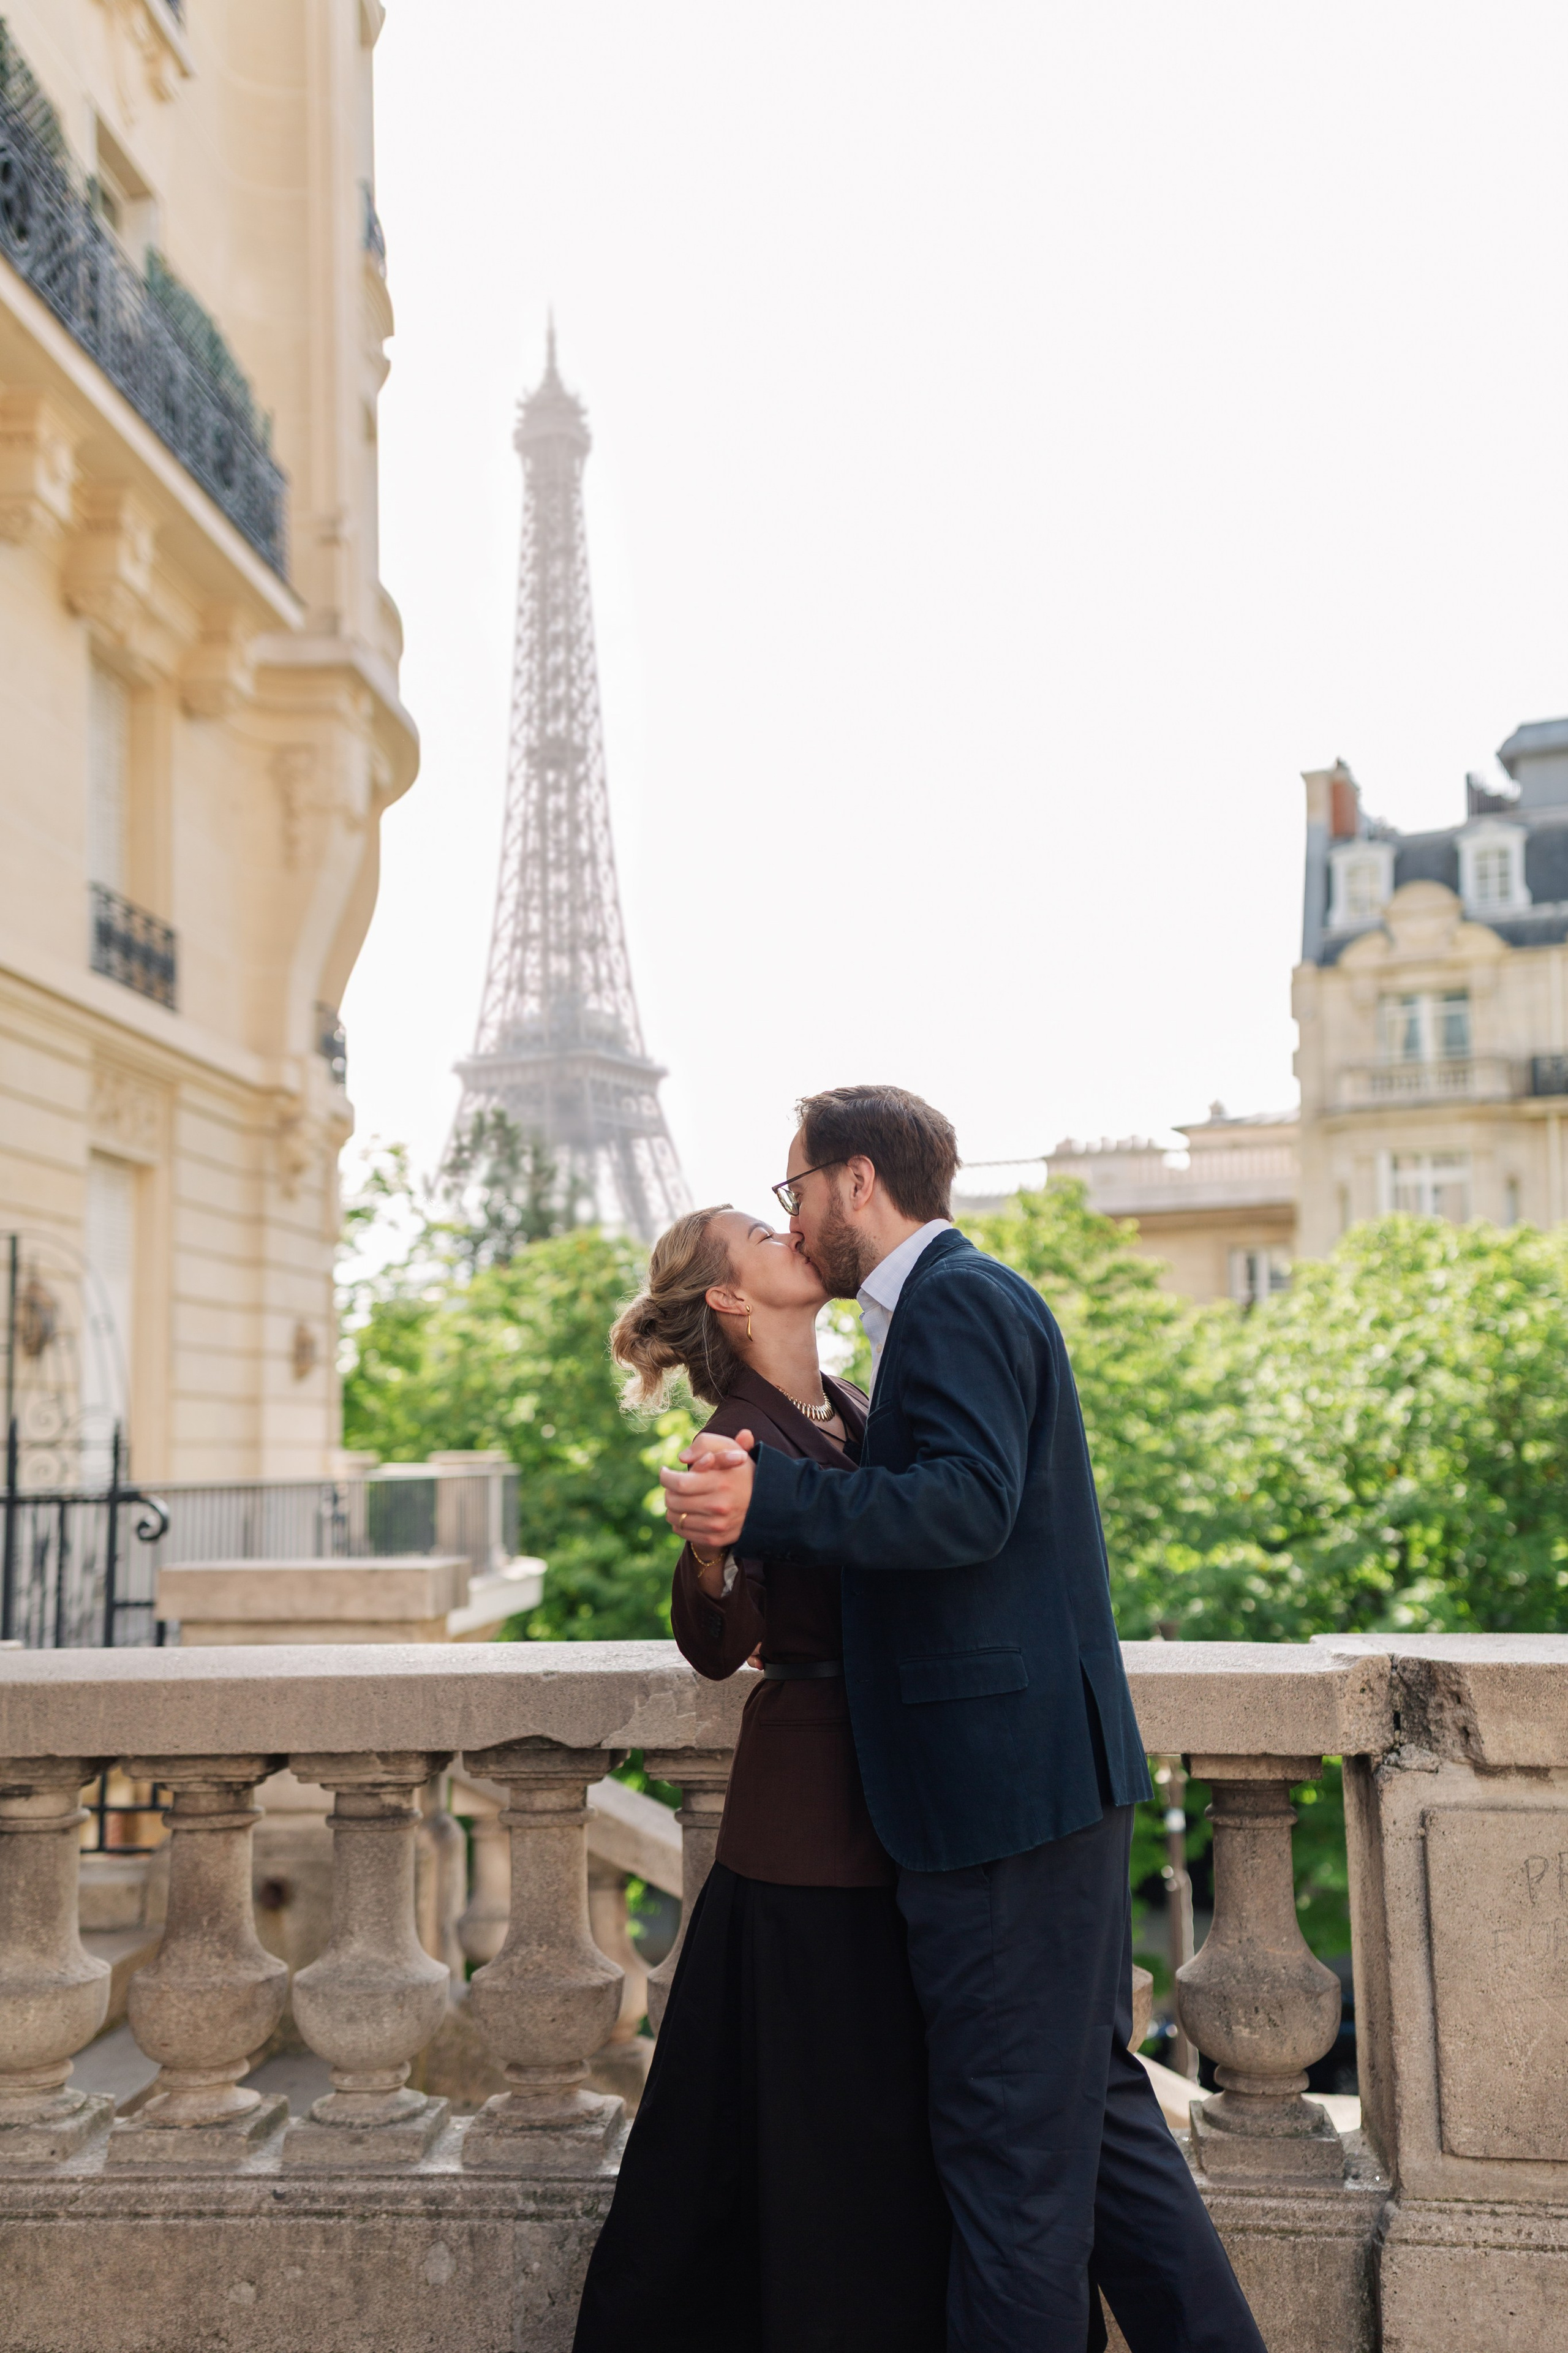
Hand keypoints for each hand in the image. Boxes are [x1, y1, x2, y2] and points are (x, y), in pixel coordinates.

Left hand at [661, 1429, 755, 1547]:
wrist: (767, 1501)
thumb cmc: (741, 1470)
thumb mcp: (729, 1448)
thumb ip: (705, 1445)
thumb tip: (682, 1457)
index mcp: (722, 1481)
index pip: (679, 1483)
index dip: (666, 1476)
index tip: (665, 1472)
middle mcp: (719, 1506)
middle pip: (673, 1501)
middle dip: (669, 1490)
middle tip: (674, 1484)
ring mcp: (717, 1525)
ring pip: (675, 1518)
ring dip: (673, 1506)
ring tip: (681, 1497)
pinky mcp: (715, 1538)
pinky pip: (682, 1532)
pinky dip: (679, 1521)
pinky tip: (687, 1511)